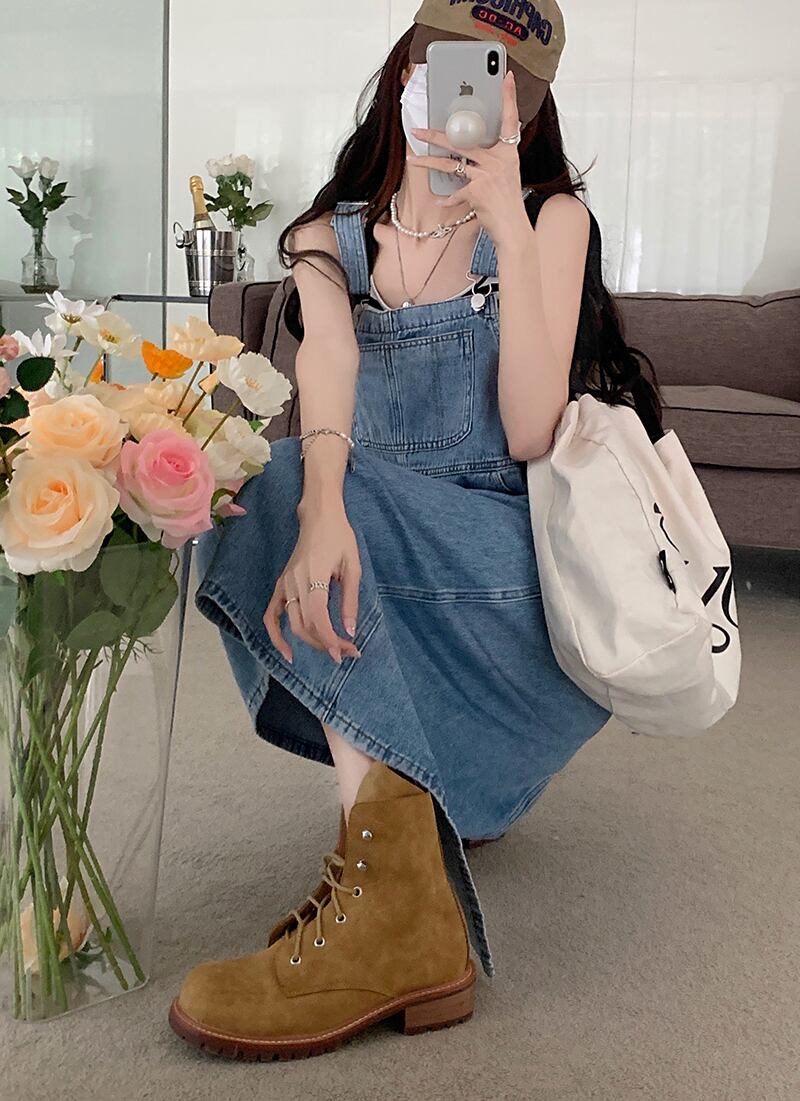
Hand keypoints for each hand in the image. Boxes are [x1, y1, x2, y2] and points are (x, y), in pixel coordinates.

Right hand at [263, 509, 361, 665]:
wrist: (319, 517)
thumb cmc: (340, 538)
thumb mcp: (353, 567)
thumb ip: (350, 600)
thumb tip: (350, 630)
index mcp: (313, 577)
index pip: (317, 617)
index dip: (329, 639)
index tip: (343, 652)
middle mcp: (294, 583)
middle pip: (305, 625)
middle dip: (326, 643)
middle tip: (348, 651)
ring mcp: (284, 584)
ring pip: (292, 623)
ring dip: (311, 642)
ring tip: (331, 651)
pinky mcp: (281, 584)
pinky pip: (272, 614)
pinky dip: (276, 634)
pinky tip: (287, 651)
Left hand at [406, 69, 530, 249]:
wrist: (513, 227)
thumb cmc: (507, 202)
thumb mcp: (506, 174)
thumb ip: (493, 158)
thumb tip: (473, 148)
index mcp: (508, 152)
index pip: (509, 119)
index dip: (509, 97)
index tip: (506, 77)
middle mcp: (499, 159)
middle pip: (462, 140)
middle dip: (436, 135)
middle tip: (418, 130)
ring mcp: (488, 174)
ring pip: (451, 163)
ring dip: (428, 162)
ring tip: (412, 159)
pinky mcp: (478, 191)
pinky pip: (456, 191)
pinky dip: (447, 197)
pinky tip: (439, 199)